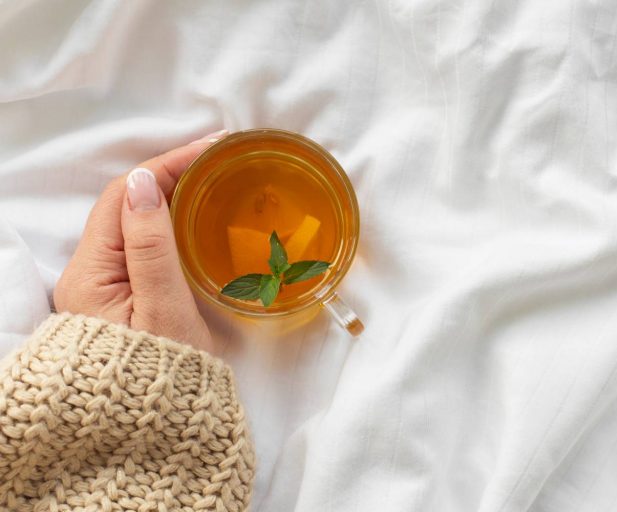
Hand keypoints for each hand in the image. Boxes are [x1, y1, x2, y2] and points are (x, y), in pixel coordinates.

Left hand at [54, 130, 226, 353]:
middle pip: (127, 204)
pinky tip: (197, 217)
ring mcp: (106, 284)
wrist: (155, 426)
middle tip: (219, 160)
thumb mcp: (163, 308)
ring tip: (212, 179)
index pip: (124, 197)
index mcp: (92, 273)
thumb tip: (144, 181)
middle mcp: (90, 273)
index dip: (165, 166)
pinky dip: (170, 221)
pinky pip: (143, 243)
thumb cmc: (163, 373)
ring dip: (171, 194)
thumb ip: (152, 245)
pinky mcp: (123, 295)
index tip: (210, 149)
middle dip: (171, 173)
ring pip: (136, 221)